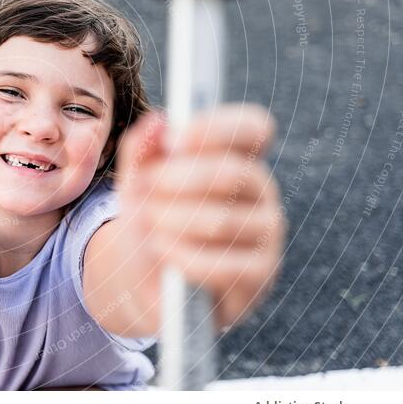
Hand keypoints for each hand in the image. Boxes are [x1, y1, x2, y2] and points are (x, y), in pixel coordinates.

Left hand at [115, 104, 284, 329]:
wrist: (146, 281)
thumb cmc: (150, 222)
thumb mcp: (136, 184)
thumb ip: (141, 151)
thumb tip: (157, 121)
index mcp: (237, 156)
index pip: (254, 128)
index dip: (217, 128)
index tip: (173, 139)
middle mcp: (261, 190)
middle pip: (232, 172)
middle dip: (177, 180)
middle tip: (146, 188)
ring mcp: (266, 233)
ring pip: (222, 220)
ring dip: (172, 221)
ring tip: (151, 223)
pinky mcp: (261, 274)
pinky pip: (222, 264)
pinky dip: (181, 257)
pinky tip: (163, 251)